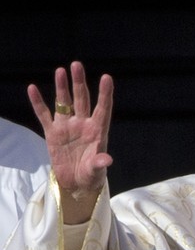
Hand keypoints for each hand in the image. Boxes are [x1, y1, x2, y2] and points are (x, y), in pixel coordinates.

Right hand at [28, 61, 113, 221]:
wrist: (76, 184)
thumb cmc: (91, 176)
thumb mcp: (97, 171)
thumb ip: (100, 163)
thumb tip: (107, 159)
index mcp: (98, 131)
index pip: (103, 109)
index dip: (105, 94)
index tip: (107, 78)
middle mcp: (83, 124)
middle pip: (82, 99)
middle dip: (79, 83)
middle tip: (77, 65)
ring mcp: (67, 127)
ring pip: (64, 103)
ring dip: (62, 87)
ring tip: (61, 70)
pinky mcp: (52, 133)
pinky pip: (44, 115)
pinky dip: (38, 103)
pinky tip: (32, 88)